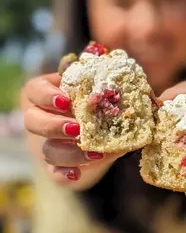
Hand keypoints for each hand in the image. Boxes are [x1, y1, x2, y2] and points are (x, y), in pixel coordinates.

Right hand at [22, 73, 123, 189]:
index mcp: (50, 95)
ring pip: (46, 149)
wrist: (106, 134)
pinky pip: (54, 171)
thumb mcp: (100, 89)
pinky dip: (64, 174)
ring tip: (94, 153)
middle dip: (53, 126)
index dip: (46, 96)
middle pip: (32, 121)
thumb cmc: (101, 104)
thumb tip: (106, 58)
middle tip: (77, 129)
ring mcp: (49, 143)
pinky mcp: (58, 164)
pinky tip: (76, 175)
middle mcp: (44, 118)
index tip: (66, 101)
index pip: (34, 90)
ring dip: (68, 152)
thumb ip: (98, 78)